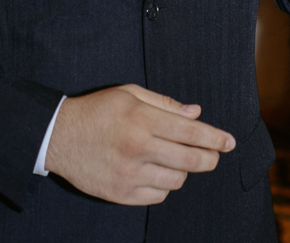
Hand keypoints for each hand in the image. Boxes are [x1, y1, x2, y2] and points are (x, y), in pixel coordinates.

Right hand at [45, 84, 234, 205]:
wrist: (59, 136)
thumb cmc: (98, 110)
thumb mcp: (129, 94)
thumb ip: (164, 103)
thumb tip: (196, 113)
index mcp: (142, 119)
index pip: (190, 131)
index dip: (215, 137)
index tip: (230, 142)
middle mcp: (138, 148)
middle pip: (190, 160)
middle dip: (210, 158)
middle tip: (215, 155)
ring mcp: (130, 174)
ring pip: (176, 179)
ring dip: (183, 170)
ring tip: (175, 158)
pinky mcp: (121, 194)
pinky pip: (158, 195)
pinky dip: (164, 185)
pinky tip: (157, 171)